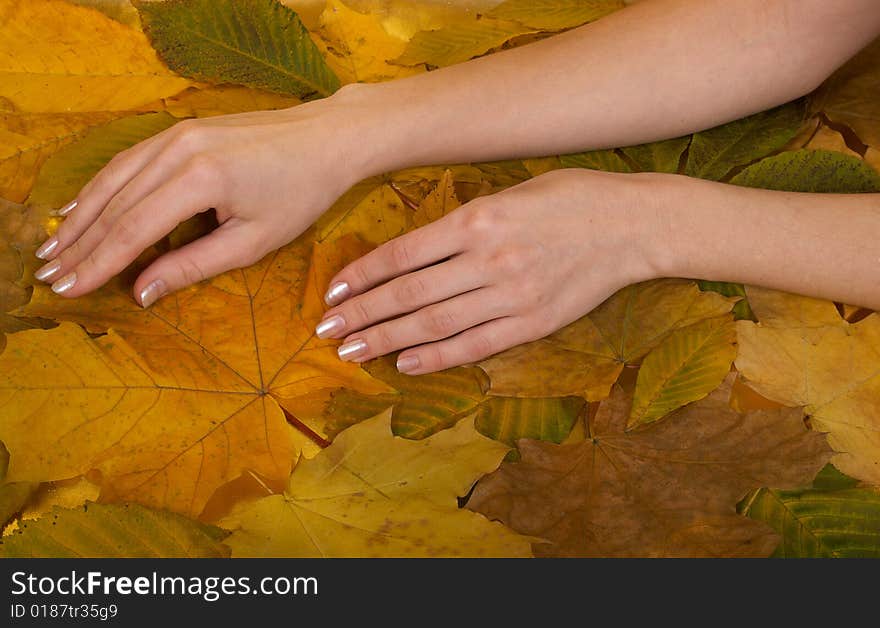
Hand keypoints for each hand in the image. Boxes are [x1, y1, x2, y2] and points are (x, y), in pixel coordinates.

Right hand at [33, 91, 370, 306]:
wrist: (328, 137)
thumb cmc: (301, 192)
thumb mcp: (253, 240)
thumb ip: (193, 266)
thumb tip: (141, 292)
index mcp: (200, 179)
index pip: (133, 230)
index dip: (97, 264)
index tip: (68, 289)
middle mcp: (179, 149)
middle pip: (115, 203)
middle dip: (80, 243)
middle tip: (48, 274)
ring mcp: (178, 132)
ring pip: (115, 178)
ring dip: (82, 214)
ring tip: (55, 246)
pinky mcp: (183, 128)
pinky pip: (130, 159)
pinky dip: (103, 186)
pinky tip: (84, 205)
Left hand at [317, 168, 669, 374]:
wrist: (633, 223)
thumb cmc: (570, 198)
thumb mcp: (510, 193)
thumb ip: (463, 221)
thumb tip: (413, 253)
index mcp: (478, 218)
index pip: (403, 254)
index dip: (362, 275)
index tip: (333, 292)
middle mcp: (489, 258)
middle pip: (409, 294)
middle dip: (362, 314)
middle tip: (325, 330)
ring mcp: (512, 294)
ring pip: (435, 324)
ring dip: (387, 340)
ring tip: (351, 352)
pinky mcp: (534, 322)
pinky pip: (476, 345)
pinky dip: (438, 357)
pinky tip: (406, 364)